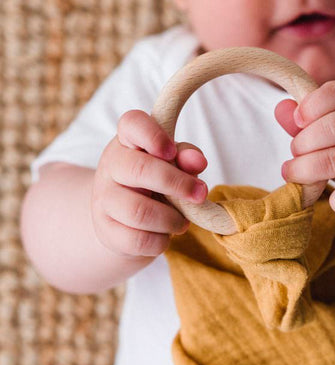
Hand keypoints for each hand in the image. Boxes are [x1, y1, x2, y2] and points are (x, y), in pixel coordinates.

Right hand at [92, 110, 206, 257]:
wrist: (126, 220)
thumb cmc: (157, 182)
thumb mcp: (174, 164)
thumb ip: (187, 157)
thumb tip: (197, 161)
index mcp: (129, 141)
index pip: (132, 123)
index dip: (153, 134)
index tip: (171, 150)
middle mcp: (111, 165)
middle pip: (139, 169)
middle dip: (178, 183)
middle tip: (201, 194)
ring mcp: (103, 199)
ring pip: (138, 210)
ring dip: (171, 219)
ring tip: (183, 222)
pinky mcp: (105, 230)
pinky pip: (136, 240)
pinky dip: (160, 241)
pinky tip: (165, 235)